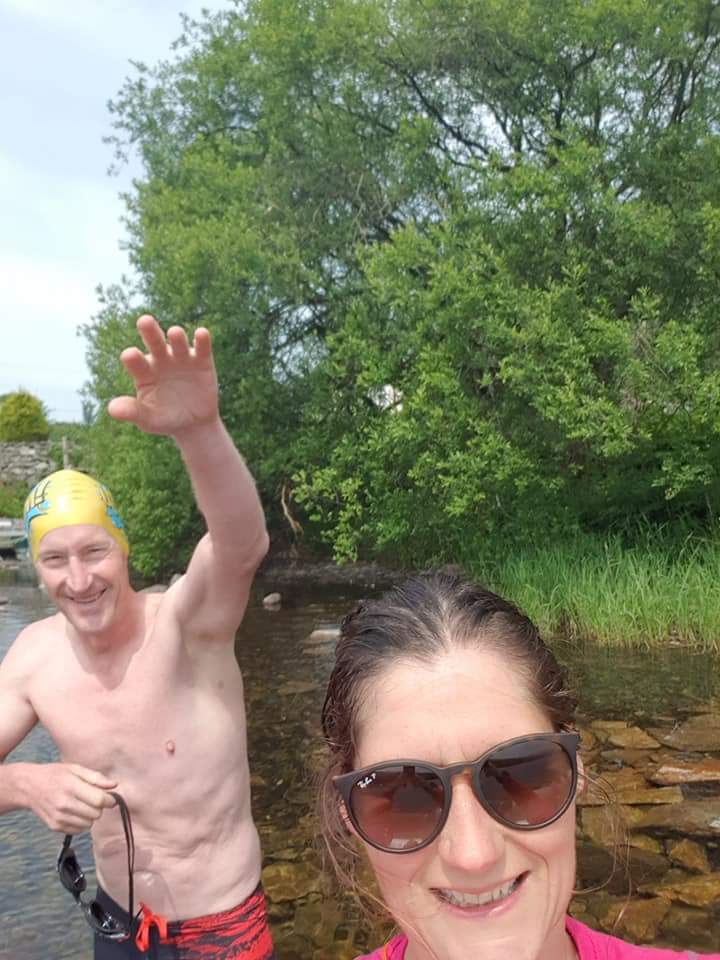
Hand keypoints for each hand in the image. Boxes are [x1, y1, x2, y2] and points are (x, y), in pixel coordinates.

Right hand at [26, 763, 116, 832]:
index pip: (99, 800)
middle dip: (99, 807)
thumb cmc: (54, 775)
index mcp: (71, 786)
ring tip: (82, 804)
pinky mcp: (55, 826)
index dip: (110, 800)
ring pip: (89, 824)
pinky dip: (81, 822)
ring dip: (90, 815)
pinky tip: (74, 812)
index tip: (111, 797)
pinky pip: (78, 830)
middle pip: (96, 814)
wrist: (28, 786)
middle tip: (92, 798)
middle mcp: (64, 804)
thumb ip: (96, 777)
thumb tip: (114, 785)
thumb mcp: (75, 768)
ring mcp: (58, 817)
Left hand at [108, 315, 219, 437]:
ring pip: (177, 341)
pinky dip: (202, 340)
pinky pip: (201, 347)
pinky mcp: (202, 361)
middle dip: (150, 331)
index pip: (135, 361)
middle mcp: (161, 360)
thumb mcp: (148, 420)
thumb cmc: (165, 420)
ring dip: (176, 336)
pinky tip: (202, 333)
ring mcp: (181, 358)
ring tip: (174, 333)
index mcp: (143, 371)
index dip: (132, 357)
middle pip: (153, 341)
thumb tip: (111, 409)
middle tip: (144, 321)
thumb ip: (132, 412)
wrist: (193, 424)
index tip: (130, 355)